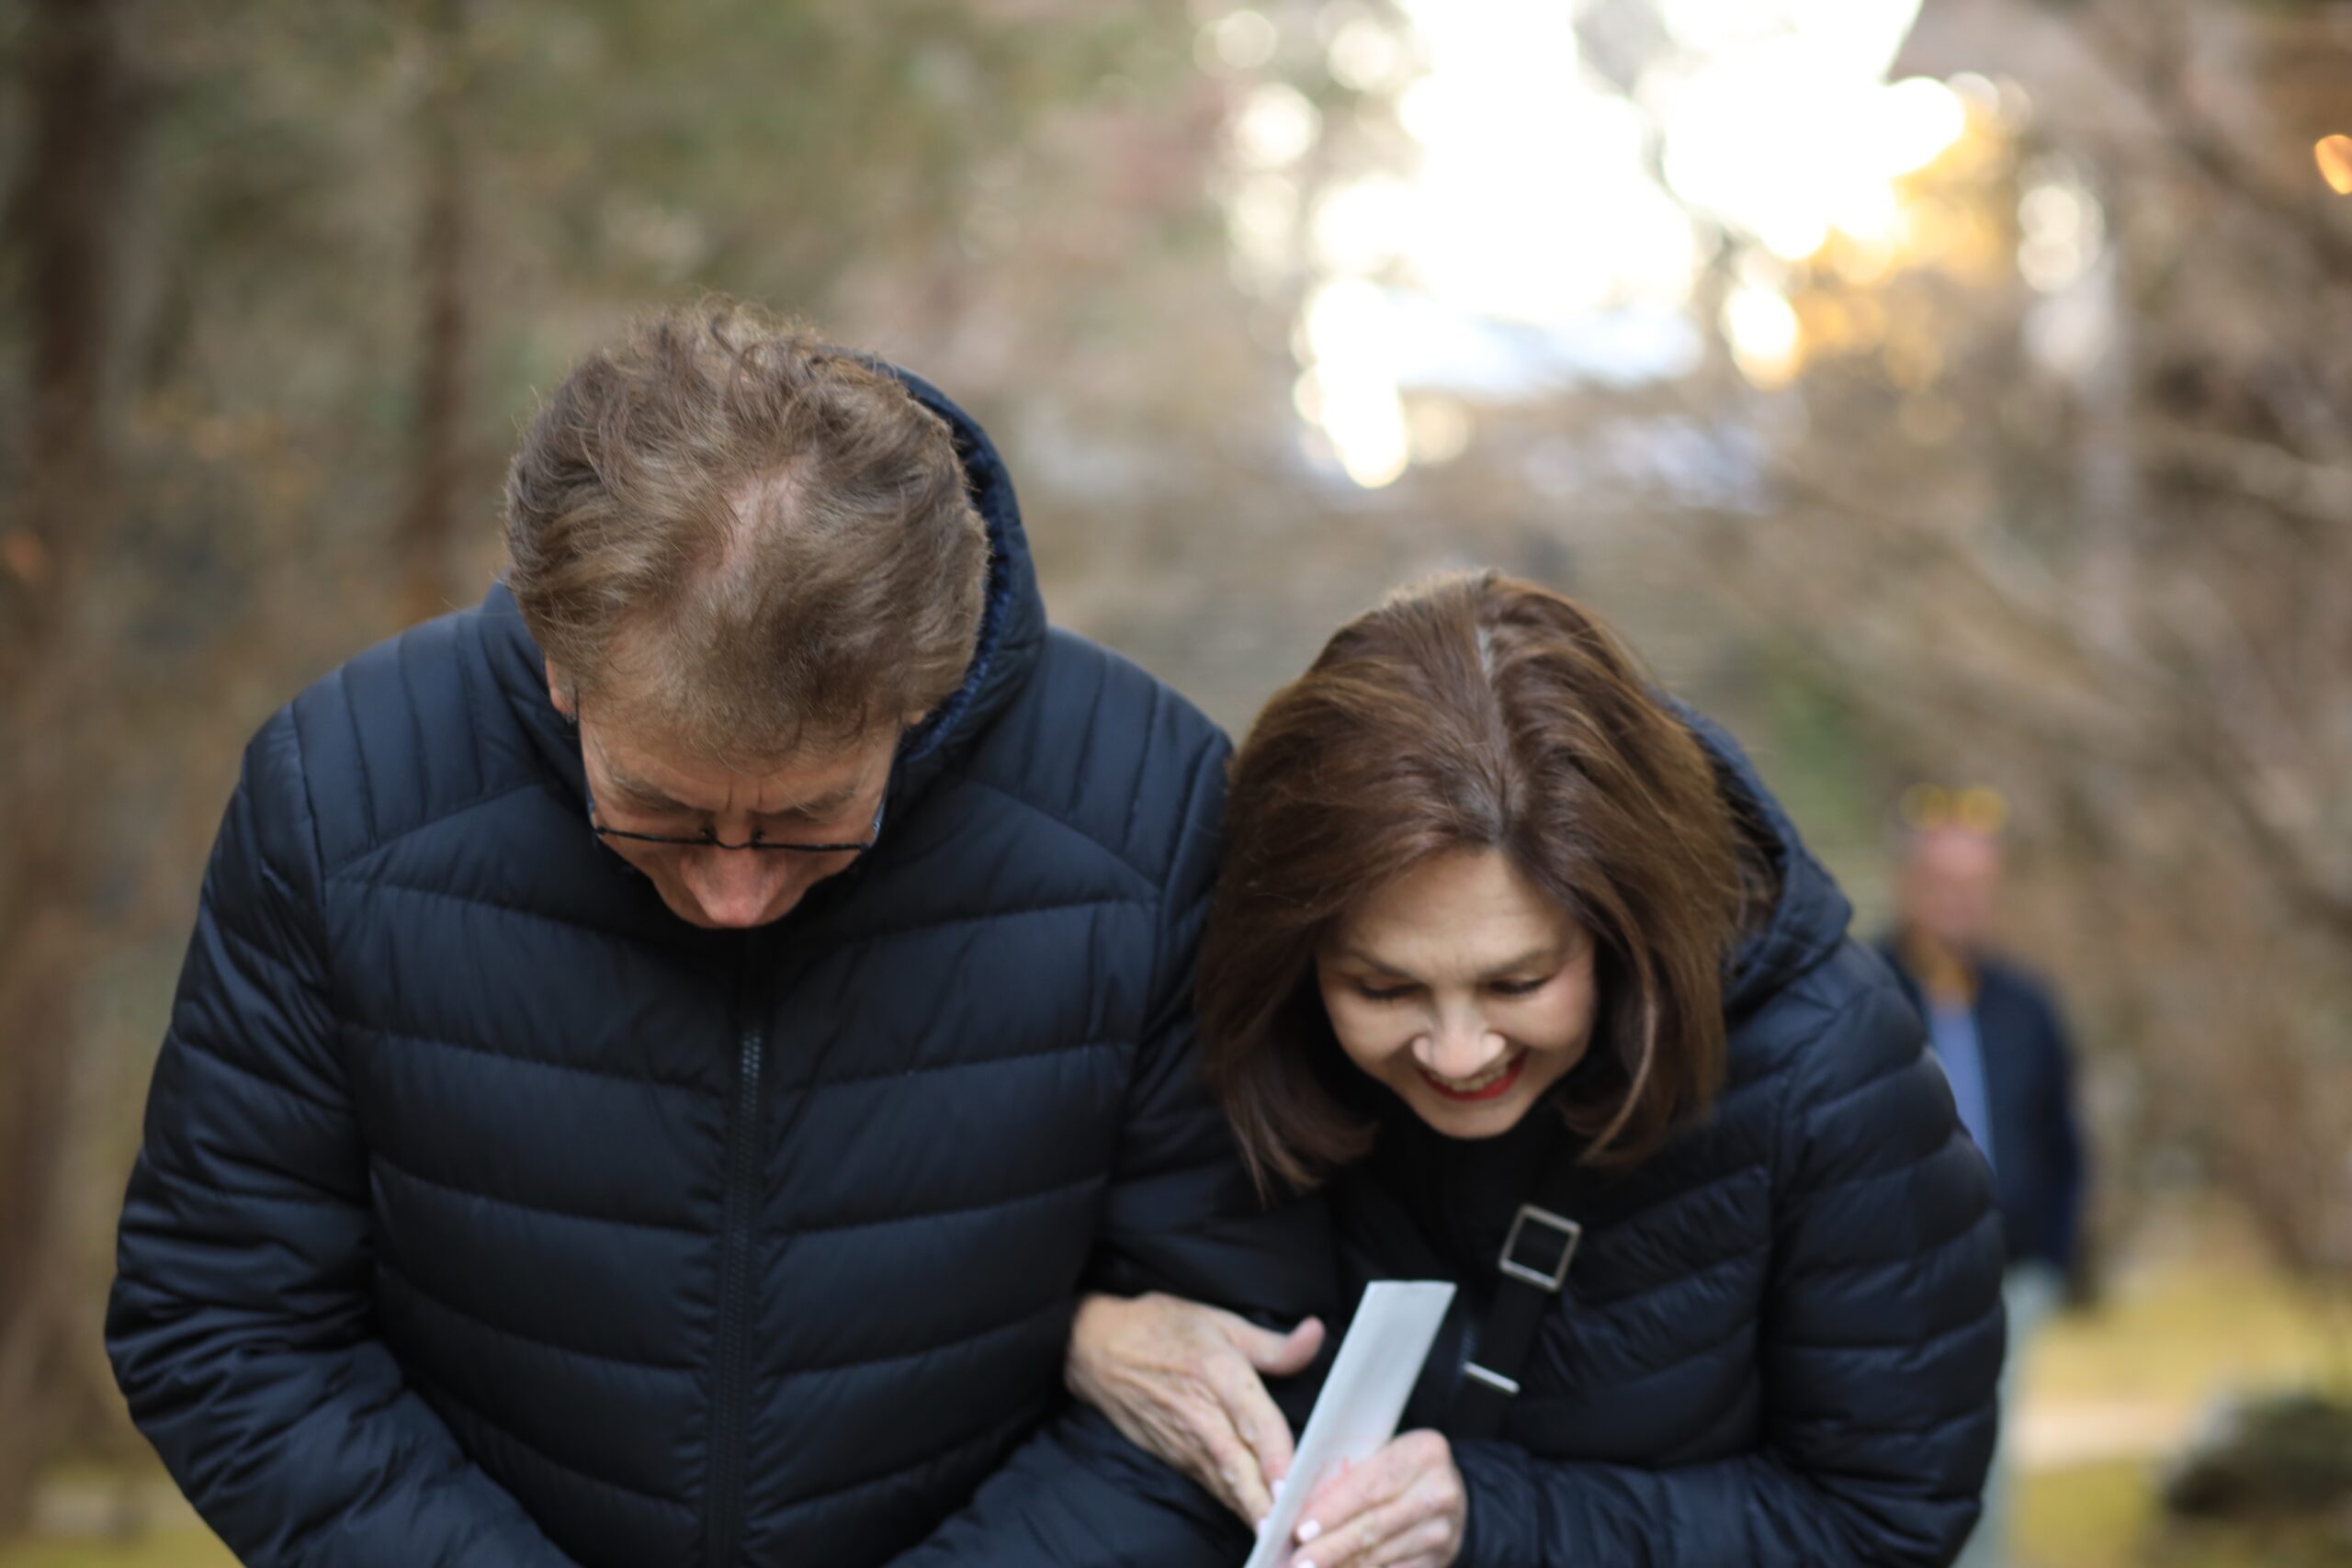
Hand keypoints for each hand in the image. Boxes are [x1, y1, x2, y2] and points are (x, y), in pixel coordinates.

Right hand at [1065, 1292, 1323, 1524]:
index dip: (1274, 1454)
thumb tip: (1316, 1334)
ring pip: (1226, 1485)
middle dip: (1266, 1503)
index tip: (1291, 1484)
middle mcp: (1202, 1415)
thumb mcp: (1220, 1323)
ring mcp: (1186, 1442)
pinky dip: (1237, 1507)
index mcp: (1218, 1372)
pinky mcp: (1177, 1458)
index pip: (1253, 1420)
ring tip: (1282, 1539)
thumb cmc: (1162, 1329)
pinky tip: (1261, 1526)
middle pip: (1239, 1466)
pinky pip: (1214, 1486)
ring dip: (1254, 1513)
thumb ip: (1273, 1343)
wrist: (1096, 1349)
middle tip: (1293, 1530)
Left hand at [1285, 1431, 1464, 1567]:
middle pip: (1373, 1526)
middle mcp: (1438, 1493)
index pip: (1368, 1486)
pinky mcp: (1439, 1559)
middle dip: (1331, 1547)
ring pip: (1380, 1555)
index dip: (1332, 1511)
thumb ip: (1347, 1476)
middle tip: (1298, 1563)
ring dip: (1342, 1566)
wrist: (1450, 1491)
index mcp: (1422, 1453)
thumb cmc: (1399, 1468)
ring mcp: (1441, 1530)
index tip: (1299, 1530)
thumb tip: (1296, 1509)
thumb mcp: (1381, 1455)